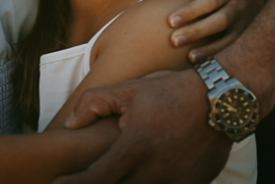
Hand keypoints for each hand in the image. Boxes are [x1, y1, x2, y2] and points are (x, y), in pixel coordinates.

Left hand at [57, 69, 229, 181]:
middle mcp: (154, 172)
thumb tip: (69, 124)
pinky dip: (151, 185)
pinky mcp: (192, 186)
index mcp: (134, 148)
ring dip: (126, 186)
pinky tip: (141, 176)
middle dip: (98, 189)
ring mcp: (175, 183)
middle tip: (79, 183)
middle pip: (117, 193)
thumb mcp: (129, 90)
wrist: (220, 100)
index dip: (72, 186)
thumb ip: (93, 104)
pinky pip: (166, 191)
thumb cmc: (170, 92)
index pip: (95, 178)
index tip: (53, 186)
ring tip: (113, 178)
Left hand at [167, 0, 263, 62]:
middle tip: (174, 41)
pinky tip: (204, 64)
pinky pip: (233, 47)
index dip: (191, 11)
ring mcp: (245, 21)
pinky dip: (219, 54)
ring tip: (189, 57)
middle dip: (196, 32)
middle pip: (218, 21)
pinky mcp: (247, 33)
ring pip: (228, 38)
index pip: (209, 1)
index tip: (170, 20)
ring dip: (209, 49)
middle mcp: (239, 5)